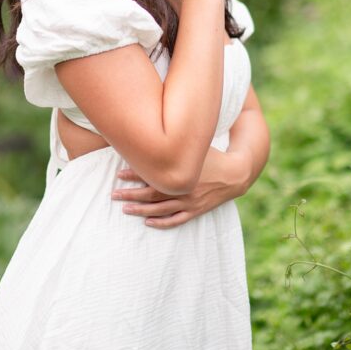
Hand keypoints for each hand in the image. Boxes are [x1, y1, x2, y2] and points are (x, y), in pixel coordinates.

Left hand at [111, 149, 251, 228]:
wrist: (237, 173)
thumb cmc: (216, 156)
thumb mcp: (199, 145)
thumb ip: (182, 140)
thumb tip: (160, 127)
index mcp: (183, 173)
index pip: (153, 176)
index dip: (134, 175)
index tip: (118, 174)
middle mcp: (184, 190)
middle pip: (152, 196)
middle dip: (131, 195)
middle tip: (113, 194)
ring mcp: (190, 203)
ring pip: (160, 210)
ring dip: (141, 210)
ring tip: (125, 209)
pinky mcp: (196, 210)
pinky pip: (176, 220)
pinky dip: (161, 223)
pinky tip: (148, 222)